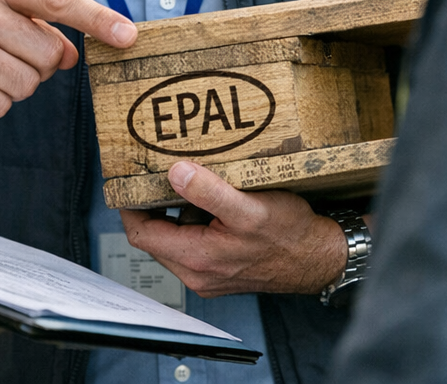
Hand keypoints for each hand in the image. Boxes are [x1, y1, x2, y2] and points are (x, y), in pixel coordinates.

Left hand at [120, 161, 347, 296]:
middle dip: (152, 206)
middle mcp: (197, 273)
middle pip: (154, 237)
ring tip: (184, 180)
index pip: (142, 234)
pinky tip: (210, 199)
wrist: (317, 258)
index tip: (129, 180)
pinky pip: (193, 243)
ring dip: (174, 211)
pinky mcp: (221, 268)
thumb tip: (176, 173)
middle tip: (154, 173)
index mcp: (197, 258)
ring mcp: (208, 273)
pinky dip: (194, 220)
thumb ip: (209, 192)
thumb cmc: (289, 235)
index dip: (130, 207)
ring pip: (174, 239)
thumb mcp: (249, 207)